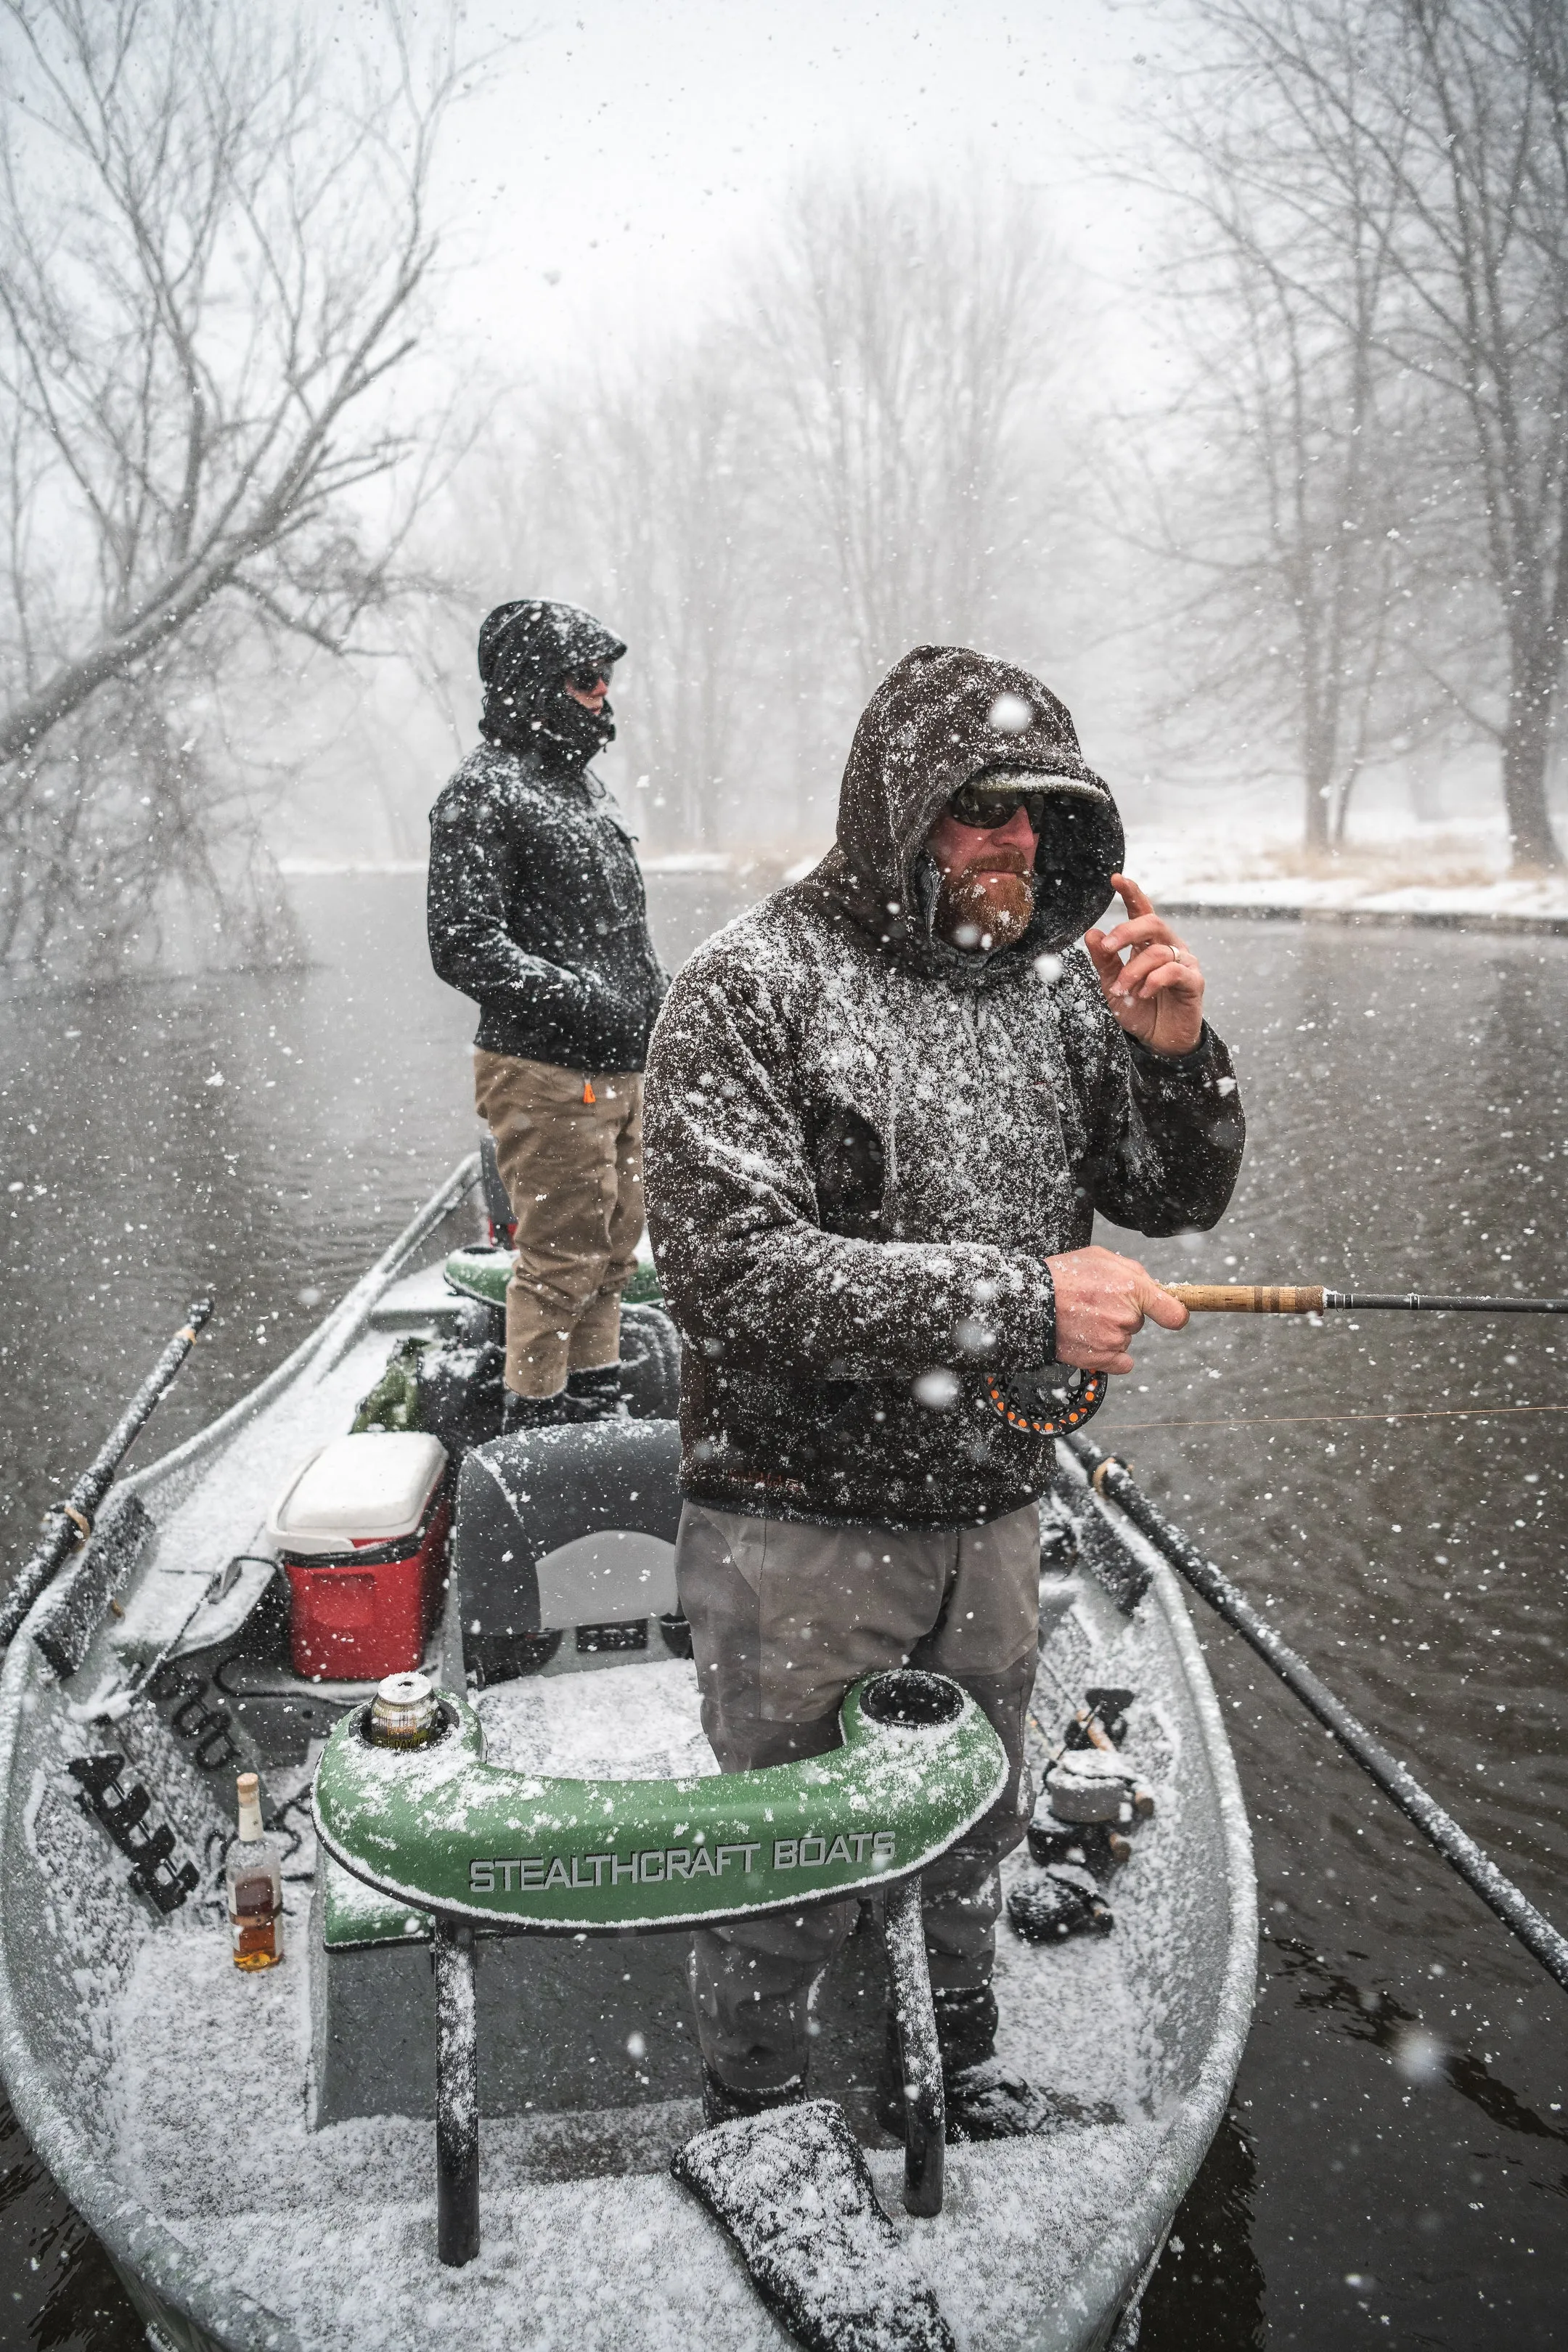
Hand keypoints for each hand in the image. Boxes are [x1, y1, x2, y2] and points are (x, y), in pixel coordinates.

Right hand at [1045, 1244, 1187, 1373]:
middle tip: (1094, 1303)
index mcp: (1133, 1288)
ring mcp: (1114, 1340)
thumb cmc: (1063, 1275)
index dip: (1175, 1314)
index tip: (1173, 1316)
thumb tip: (1152, 1286)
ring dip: (1110, 1332)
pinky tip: (1091, 1341)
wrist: (1031, 1301)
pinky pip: (1121, 1363)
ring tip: (1083, 1318)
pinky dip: (1109, 1356)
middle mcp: (1127, 1316)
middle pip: (1138, 1321)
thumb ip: (1132, 1271)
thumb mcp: (1101, 1257)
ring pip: (1124, 1339)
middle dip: (1122, 1313)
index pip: (1173, 1312)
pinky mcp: (1100, 1359)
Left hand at [1084, 874, 1204, 1056]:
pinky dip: (1153, 981)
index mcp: (1148, 943)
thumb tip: (1092, 933)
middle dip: (1126, 932)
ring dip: (1134, 971)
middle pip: (1152, 923)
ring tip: (1123, 990)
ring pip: (1158, 952)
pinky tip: (1143, 993)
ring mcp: (1184, 962)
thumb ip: (1104, 960)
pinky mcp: (1194, 982)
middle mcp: (1169, 946)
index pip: (1142, 911)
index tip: (1115, 879)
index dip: (1132, 893)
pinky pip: (1174, 971)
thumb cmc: (1138, 1009)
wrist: (1158, 1041)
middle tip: (1108, 948)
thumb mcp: (1112, 985)